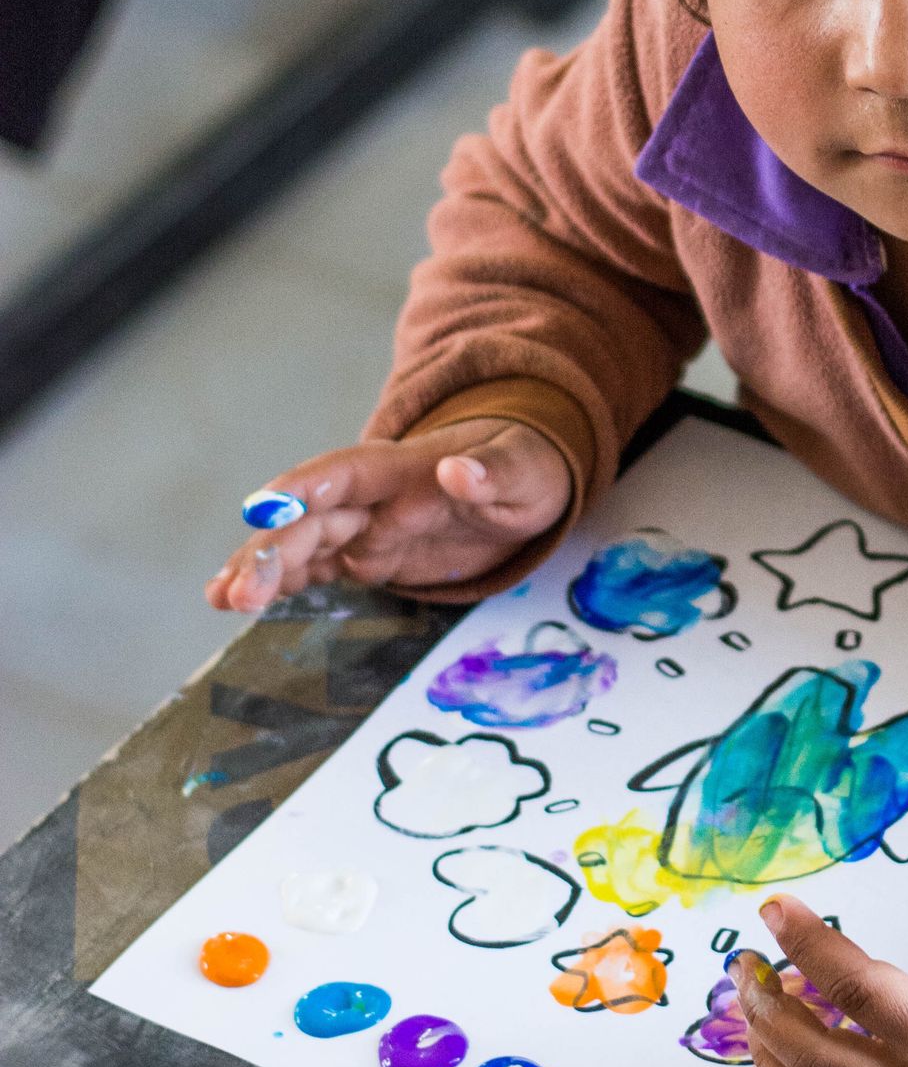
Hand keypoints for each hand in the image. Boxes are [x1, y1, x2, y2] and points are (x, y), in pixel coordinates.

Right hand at [206, 421, 572, 610]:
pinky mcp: (363, 552)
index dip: (306, 488)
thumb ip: (492, 471)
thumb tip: (458, 471)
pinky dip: (277, 583)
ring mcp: (362, 523)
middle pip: (312, 517)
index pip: (348, 472)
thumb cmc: (526, 467)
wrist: (520, 478)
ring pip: (301, 544)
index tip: (268, 506)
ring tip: (222, 599)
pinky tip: (231, 601)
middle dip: (274, 550)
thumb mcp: (526, 469)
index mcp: (405, 465)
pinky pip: (313, 566)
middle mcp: (371, 493)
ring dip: (262, 569)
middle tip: (241, 591)